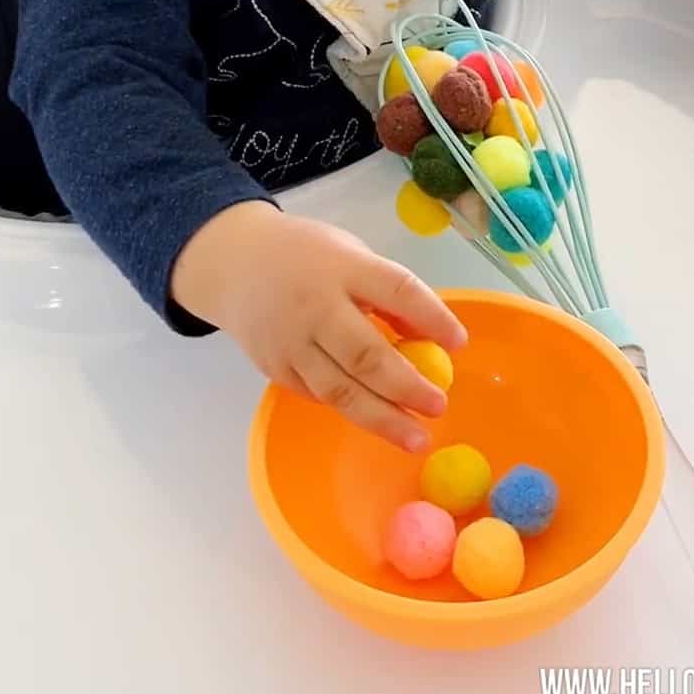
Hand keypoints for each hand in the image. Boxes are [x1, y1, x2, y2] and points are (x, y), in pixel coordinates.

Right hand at [170, 201, 466, 451]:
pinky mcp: (276, 369)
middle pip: (365, 354)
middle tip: (438, 405)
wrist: (234, 264)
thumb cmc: (308, 257)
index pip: (397, 290)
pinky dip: (350, 408)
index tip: (460, 343)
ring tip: (417, 438)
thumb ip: (387, 293)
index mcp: (342, 267)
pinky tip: (376, 418)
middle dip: (407, 385)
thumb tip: (432, 338)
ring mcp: (291, 343)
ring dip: (382, 418)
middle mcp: (314, 306)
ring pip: (340, 389)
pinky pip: (319, 395)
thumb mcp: (351, 255)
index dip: (432, 318)